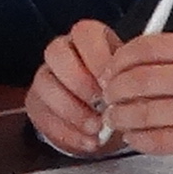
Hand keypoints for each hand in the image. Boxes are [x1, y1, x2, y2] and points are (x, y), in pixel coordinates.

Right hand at [28, 20, 130, 156]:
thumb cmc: (118, 94)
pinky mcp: (36, 104)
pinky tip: (87, 140)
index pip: (84, 33)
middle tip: (100, 103)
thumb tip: (136, 85)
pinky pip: (43, 115)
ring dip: (73, 110)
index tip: (112, 82)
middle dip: (79, 81)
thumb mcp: (129, 81)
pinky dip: (68, 132)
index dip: (97, 57)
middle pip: (56, 52)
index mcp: (88, 39)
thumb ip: (129, 78)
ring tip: (96, 128)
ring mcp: (45, 77)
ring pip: (45, 84)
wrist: (103, 121)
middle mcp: (62, 52)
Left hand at [93, 32, 172, 172]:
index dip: (120, 59)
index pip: (145, 48)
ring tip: (116, 118)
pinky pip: (153, 140)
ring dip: (119, 117)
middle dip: (113, 90)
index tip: (113, 68)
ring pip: (138, 112)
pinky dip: (137, 139)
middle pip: (134, 80)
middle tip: (108, 96)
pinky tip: (135, 136)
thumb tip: (144, 63)